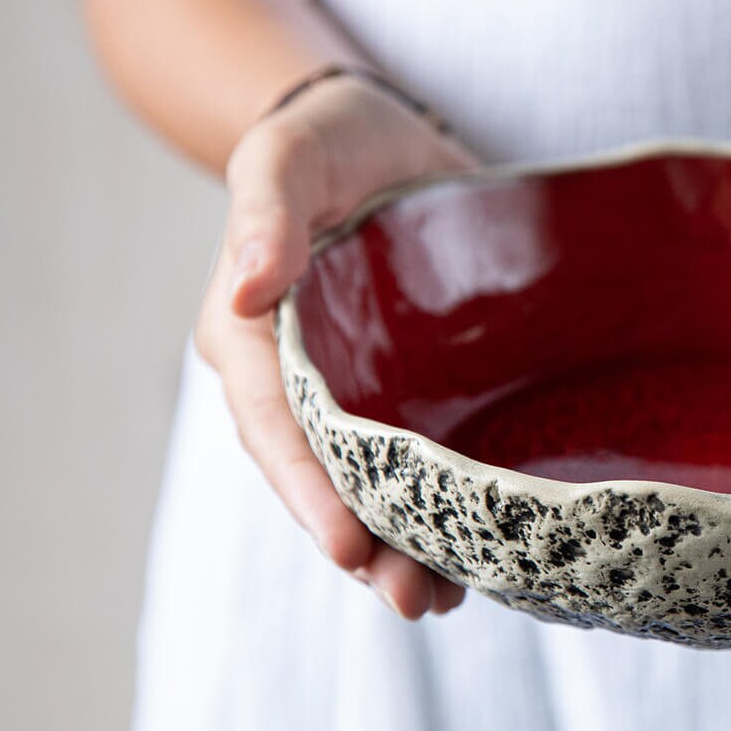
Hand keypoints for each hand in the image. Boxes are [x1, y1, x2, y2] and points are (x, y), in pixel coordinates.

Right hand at [193, 72, 477, 618]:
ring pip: (376, 485)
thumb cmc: (324, 137)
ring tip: (446, 601)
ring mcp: (362, 391)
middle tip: (410, 600)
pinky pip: (425, 458)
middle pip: (325, 479)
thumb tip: (244, 290)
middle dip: (363, 545)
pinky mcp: (417, 387)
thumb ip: (267, 216)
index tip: (346, 543)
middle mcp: (301, 382)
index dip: (309, 490)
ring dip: (406, 547)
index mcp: (251, 340)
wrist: (383, 130)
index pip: (274, 428)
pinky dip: (448, 506)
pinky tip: (486, 553)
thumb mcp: (288, 157)